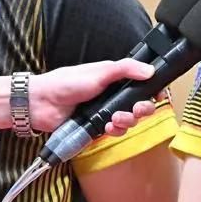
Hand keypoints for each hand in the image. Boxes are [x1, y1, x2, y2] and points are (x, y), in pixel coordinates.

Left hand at [0, 60, 160, 136]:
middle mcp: (113, 96)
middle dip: (142, 109)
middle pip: (139, 105)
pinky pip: (115, 133)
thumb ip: (125, 69)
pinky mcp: (97, 128)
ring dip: (127, 121)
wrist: (42, 104)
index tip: (158, 96)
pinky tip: (107, 128)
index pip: (141, 85)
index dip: (152, 91)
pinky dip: (115, 131)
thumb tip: (151, 70)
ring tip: (115, 119)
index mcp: (115, 80)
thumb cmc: (67, 83)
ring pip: (129, 121)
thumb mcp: (99, 71)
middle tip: (137, 110)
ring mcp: (105, 113)